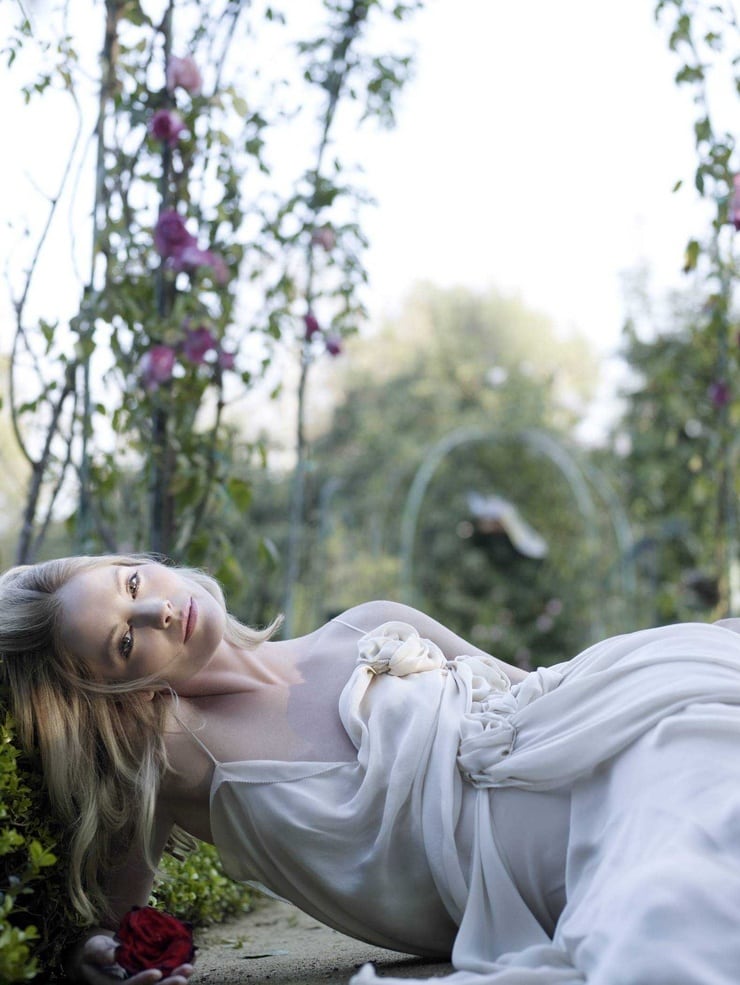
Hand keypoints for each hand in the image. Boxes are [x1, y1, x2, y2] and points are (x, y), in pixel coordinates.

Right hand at [69, 934, 194, 983]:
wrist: (103, 955)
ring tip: (189, 969)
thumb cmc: (96, 951)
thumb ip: (101, 952)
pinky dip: (177, 971)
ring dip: (174, 980)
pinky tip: (191, 961)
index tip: (156, 972)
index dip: (142, 981)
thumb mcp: (93, 949)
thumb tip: (115, 954)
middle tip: (183, 977)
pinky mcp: (150, 980)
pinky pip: (165, 978)